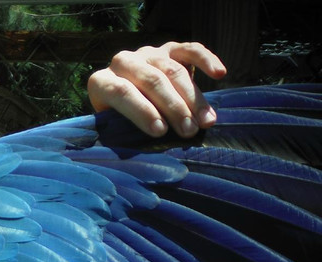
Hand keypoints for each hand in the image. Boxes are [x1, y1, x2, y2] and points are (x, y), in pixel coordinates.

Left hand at [88, 41, 227, 137]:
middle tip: (188, 132)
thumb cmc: (117, 122)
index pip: (121, 92)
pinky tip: (220, 74)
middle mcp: (123, 62)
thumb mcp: (112, 128)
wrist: (121, 96)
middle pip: (152, 81)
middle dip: (173, 108)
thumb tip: (146, 153)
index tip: (160, 132)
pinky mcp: (169, 49)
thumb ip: (122, 133)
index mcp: (101, 82)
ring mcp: (148, 53)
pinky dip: (206, 60)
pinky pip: (190, 50)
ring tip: (205, 122)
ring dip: (192, 98)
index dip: (142, 112)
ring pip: (173, 70)